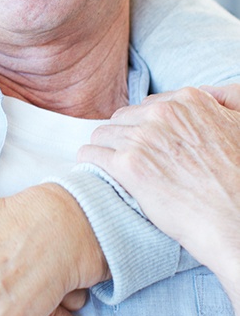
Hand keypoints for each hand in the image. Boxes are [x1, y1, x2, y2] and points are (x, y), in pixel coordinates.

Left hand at [78, 84, 239, 315]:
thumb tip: (210, 91)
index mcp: (188, 101)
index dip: (146, 128)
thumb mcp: (238, 127)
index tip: (148, 146)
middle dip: (124, 138)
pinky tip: (98, 172)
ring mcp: (144, 138)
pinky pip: (90, 154)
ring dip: (106, 151)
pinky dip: (91, 163)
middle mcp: (164, 113)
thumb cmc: (238, 182)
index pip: (147, 106)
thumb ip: (224, 102)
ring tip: (115, 169)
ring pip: (102, 135)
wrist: (236, 224)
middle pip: (122, 119)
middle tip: (132, 160)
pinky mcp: (128, 165)